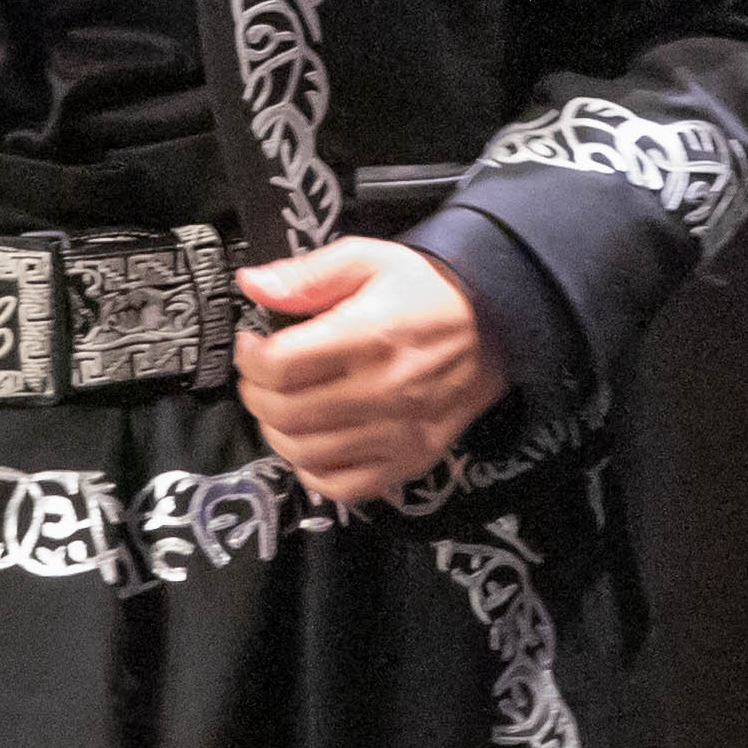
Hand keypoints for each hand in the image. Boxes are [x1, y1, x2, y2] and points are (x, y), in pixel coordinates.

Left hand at [232, 239, 509, 505]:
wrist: (496, 327)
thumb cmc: (427, 291)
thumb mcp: (369, 260)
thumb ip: (308, 274)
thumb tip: (252, 283)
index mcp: (371, 336)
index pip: (281, 365)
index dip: (250, 358)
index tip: (252, 345)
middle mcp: (384, 391)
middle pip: (286, 412)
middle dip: (257, 394)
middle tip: (263, 377)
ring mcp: (398, 434)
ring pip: (305, 453)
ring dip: (277, 432)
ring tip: (283, 406)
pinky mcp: (410, 461)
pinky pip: (342, 487)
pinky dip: (313, 470)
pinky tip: (314, 441)